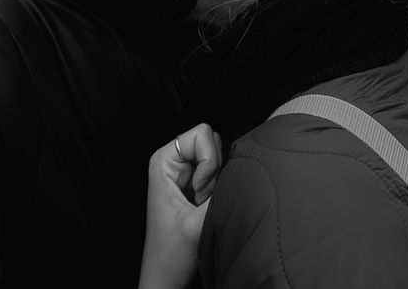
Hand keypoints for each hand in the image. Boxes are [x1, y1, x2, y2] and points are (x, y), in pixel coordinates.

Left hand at [138, 123, 221, 288]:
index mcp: (163, 160)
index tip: (197, 191)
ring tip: (202, 205)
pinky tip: (205, 207)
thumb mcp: (196, 223)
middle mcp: (173, 160)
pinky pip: (219, 172)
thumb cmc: (170, 255)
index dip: (208, 162)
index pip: (202, 132)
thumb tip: (245, 171)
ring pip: (218, 155)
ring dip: (218, 182)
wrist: (167, 279)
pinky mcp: (196, 183)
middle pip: (212, 140)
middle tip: (201, 200)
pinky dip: (219, 190)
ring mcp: (186, 171)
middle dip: (214, 171)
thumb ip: (221, 193)